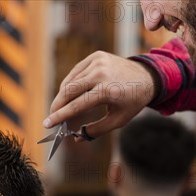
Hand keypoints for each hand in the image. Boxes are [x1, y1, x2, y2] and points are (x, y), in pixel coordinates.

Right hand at [43, 51, 157, 140]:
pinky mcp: (95, 56)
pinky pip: (75, 73)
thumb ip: (96, 130)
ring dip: (62, 96)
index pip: (76, 105)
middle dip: (57, 106)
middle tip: (51, 117)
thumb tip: (76, 138)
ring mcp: (98, 62)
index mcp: (108, 90)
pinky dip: (69, 84)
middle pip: (68, 91)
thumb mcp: (118, 120)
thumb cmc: (132, 101)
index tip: (47, 124)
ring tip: (60, 109)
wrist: (148, 76)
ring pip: (70, 82)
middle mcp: (101, 73)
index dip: (60, 116)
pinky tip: (68, 94)